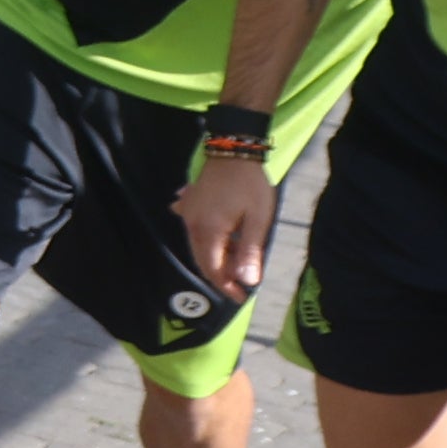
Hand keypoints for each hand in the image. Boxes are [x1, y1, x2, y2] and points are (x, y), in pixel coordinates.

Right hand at [175, 151, 281, 295]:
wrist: (232, 150)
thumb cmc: (250, 184)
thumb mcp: (258, 218)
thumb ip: (251, 251)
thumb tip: (247, 281)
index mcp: (209, 232)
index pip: (214, 270)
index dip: (227, 287)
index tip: (242, 297)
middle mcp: (192, 226)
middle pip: (203, 260)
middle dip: (222, 275)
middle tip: (242, 283)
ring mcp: (187, 214)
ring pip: (198, 246)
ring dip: (216, 257)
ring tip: (237, 259)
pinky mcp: (187, 204)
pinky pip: (194, 229)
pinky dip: (207, 239)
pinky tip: (219, 234)